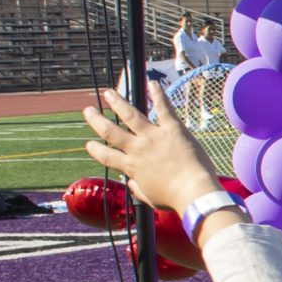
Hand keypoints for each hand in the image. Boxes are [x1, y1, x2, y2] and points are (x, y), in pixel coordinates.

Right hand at [82, 86, 218, 219]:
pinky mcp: (173, 129)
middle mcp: (138, 149)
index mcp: (132, 167)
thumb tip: (131, 183)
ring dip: (118, 102)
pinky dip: (157, 94)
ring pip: (130, 115)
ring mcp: (154, 137)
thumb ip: (138, 189)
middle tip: (88, 111)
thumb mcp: (150, 198)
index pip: (107, 157)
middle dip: (97, 120)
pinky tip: (152, 82)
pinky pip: (163, 108)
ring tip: (109, 93)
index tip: (88, 144)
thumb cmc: (174, 199)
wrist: (194, 192)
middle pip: (111, 132)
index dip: (96, 150)